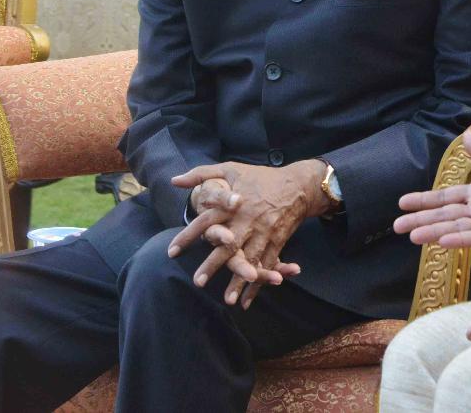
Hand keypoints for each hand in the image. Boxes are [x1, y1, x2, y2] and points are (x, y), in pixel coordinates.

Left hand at [169, 159, 327, 306]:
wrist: (298, 184)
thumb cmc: (261, 178)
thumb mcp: (231, 169)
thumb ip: (201, 175)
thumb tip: (174, 181)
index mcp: (233, 205)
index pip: (206, 221)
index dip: (189, 235)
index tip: (172, 252)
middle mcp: (248, 220)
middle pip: (228, 245)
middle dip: (214, 264)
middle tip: (197, 282)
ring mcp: (264, 232)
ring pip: (250, 259)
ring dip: (239, 280)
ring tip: (228, 300)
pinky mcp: (277, 241)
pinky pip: (267, 264)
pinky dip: (258, 283)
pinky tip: (247, 300)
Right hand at [394, 132, 470, 247]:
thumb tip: (465, 138)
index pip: (447, 198)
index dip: (425, 200)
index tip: (402, 202)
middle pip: (446, 216)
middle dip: (421, 220)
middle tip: (397, 226)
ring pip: (457, 228)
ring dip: (434, 232)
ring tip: (412, 235)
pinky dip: (460, 239)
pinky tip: (442, 240)